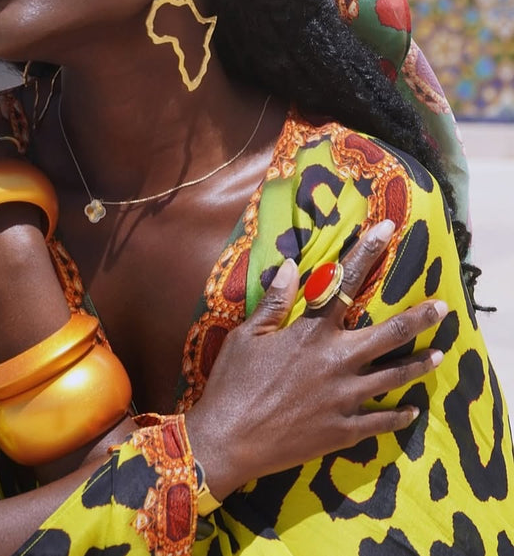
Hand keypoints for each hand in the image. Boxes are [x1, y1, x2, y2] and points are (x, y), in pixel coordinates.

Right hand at [185, 220, 446, 499]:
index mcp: (311, 334)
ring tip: (438, 355)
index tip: (387, 230)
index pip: (345, 284)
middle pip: (389, 335)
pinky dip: (399, 415)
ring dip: (418, 365)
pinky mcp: (342, 430)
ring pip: (393, 377)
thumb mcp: (247, 336)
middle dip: (419, 318)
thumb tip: (289, 265)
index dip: (367, 252)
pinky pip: (380, 421)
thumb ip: (274, 302)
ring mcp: (343, 399)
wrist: (228, 440)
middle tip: (442, 308)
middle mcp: (335, 362)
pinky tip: (411, 410)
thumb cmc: (232, 383)